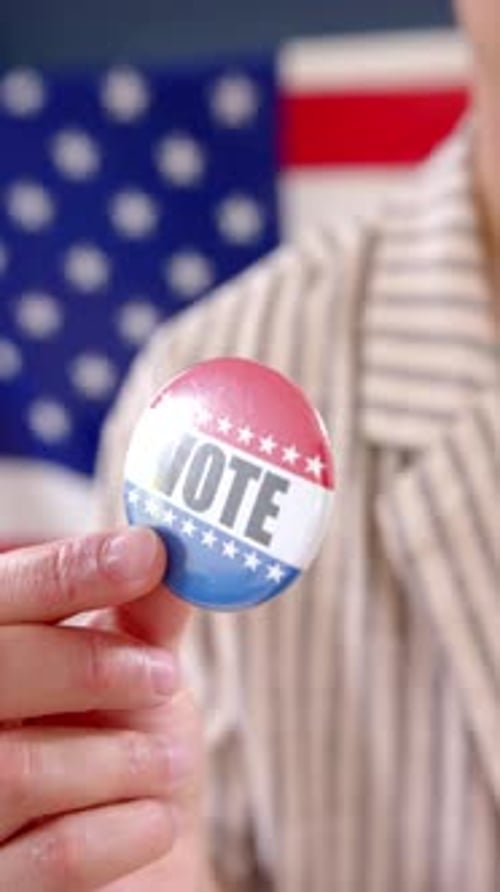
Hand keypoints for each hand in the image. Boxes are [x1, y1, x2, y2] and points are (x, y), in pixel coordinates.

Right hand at [0, 528, 208, 890]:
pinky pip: (52, 856)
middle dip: (91, 667)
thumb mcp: (135, 667)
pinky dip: (125, 830)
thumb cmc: (124, 744)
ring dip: (123, 759)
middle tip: (163, 676)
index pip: (2, 596)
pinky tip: (157, 820)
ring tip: (170, 761)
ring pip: (19, 770)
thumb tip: (175, 545)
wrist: (135, 860)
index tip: (146, 554)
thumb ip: (143, 613)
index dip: (70, 569)